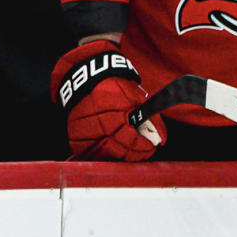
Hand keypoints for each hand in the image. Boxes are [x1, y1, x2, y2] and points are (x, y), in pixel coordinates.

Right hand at [52, 40, 162, 160]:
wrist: (88, 78)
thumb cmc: (116, 88)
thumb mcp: (138, 99)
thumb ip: (153, 120)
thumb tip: (162, 140)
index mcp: (113, 116)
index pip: (131, 142)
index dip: (143, 148)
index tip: (151, 146)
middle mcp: (96, 127)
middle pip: (118, 153)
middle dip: (134, 154)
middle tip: (144, 150)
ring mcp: (83, 134)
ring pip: (104, 156)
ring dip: (119, 157)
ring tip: (131, 151)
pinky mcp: (74, 138)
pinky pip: (90, 154)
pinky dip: (104, 156)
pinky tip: (115, 150)